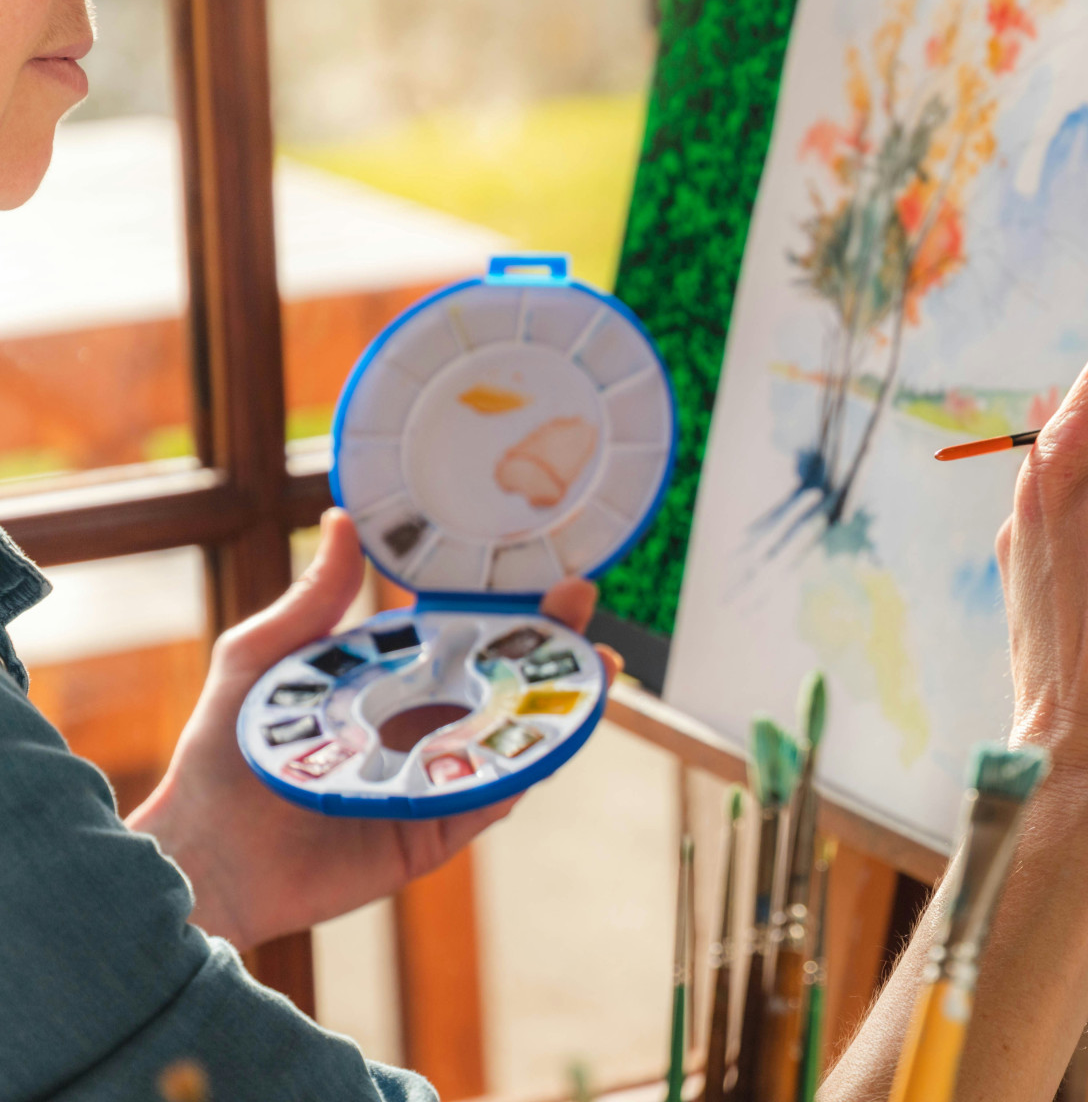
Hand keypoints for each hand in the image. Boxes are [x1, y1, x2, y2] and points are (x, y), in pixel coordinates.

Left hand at [127, 508, 624, 950]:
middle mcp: (426, 727)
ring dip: (562, 703)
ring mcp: (438, 780)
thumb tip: (344, 519)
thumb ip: (312, 600)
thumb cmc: (222, 754)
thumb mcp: (259, 658)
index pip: (466, 635)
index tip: (549, 571)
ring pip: (516, 737)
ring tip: (598, 667)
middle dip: (555, 645)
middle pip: (506, 681)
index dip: (510, 605)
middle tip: (585, 608)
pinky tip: (552, 733)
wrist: (203, 855)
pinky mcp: (439, 832)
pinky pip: (492, 797)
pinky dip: (525, 767)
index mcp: (395, 682)